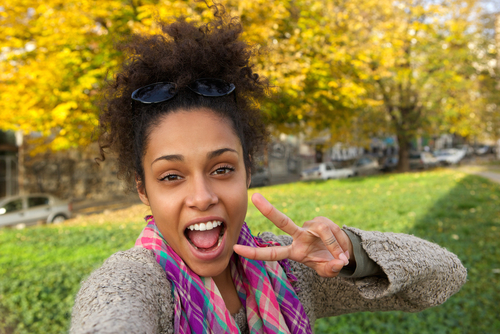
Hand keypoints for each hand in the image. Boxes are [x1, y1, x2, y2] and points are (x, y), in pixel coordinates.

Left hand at [234, 193, 352, 277]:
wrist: (342, 253)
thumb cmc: (328, 263)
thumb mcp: (328, 271)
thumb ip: (330, 270)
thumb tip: (337, 263)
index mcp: (294, 251)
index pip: (272, 253)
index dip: (254, 252)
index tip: (235, 248)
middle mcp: (299, 235)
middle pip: (282, 221)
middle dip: (268, 210)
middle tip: (254, 197)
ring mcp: (310, 226)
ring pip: (322, 231)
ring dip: (333, 246)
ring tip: (342, 259)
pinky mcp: (322, 221)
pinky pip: (333, 232)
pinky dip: (340, 245)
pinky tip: (344, 252)